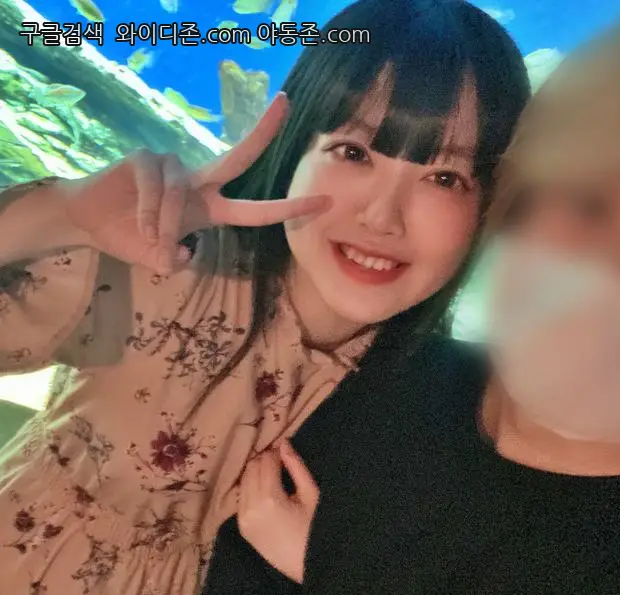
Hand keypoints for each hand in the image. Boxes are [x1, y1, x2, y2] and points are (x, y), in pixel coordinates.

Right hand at [56, 93, 329, 275]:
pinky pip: (154, 186)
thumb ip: (175, 260)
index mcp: (211, 208)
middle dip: (262, 131)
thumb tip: (182, 253)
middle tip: (286, 103)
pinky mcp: (145, 158)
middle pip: (237, 156)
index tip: (324, 201)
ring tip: (148, 239)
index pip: (256, 209)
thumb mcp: (160, 258)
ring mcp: (172, 166)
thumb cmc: (131, 238)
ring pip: (179, 194)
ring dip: (161, 223)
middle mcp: (198, 182)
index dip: (289, 208)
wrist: (89, 222)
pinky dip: (146, 212)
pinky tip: (135, 222)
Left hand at [238, 440, 319, 583]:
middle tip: (280, 461)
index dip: (276, 453)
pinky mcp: (243, 528)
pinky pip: (242, 498)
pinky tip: (265, 490)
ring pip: (243, 482)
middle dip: (264, 461)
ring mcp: (244, 519)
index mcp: (269, 499)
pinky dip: (251, 488)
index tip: (286, 451)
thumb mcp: (312, 495)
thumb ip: (296, 467)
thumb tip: (284, 443)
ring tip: (274, 474)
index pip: (266, 463)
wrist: (309, 566)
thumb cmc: (316, 530)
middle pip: (251, 469)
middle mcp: (251, 507)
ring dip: (256, 473)